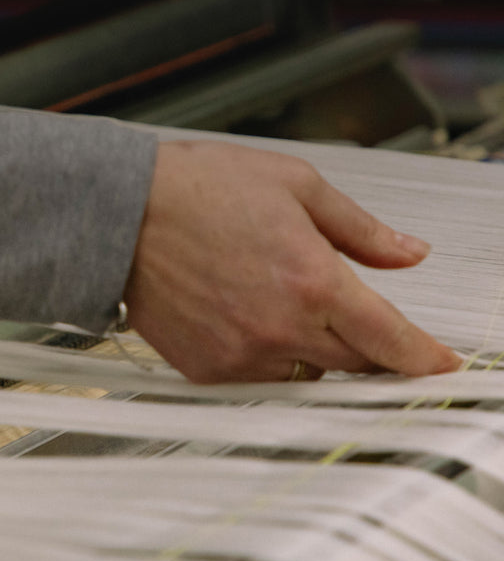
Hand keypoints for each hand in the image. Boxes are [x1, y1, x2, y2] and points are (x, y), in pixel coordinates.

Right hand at [124, 140, 460, 383]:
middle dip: (364, 344)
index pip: (390, 340)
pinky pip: (257, 376)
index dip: (424, 357)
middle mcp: (280, 327)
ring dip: (310, 344)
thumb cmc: (199, 187)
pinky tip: (241, 309)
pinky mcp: (207, 369)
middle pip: (353, 363)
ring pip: (305, 370)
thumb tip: (408, 253)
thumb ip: (359, 227)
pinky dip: (264, 351)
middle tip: (343, 310)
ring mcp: (241, 354)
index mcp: (312, 279)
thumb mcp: (294, 184)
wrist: (121, 211)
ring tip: (274, 294)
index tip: (440, 363)